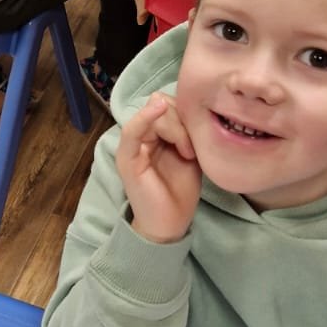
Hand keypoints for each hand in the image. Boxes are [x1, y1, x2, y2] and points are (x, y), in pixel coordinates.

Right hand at [115, 91, 201, 243]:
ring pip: (153, 116)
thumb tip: (181, 103)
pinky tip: (158, 109)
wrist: (170, 222)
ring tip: (187, 153)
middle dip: (182, 121)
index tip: (200, 131)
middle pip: (161, 106)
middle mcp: (141, 136)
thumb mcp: (189, 153)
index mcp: (155, 134)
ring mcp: (132, 146)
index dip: (185, 111)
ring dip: (176, 130)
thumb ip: (185, 130)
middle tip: (192, 148)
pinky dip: (145, 116)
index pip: (167, 103)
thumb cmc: (180, 190)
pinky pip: (132, 130)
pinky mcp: (126, 158)